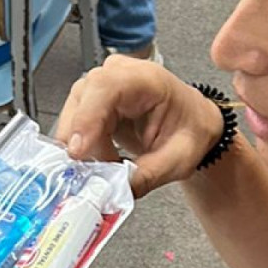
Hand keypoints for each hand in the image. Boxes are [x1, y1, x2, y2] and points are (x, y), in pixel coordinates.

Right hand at [57, 55, 225, 197]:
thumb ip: (146, 177)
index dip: (86, 118)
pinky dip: (84, 148)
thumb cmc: (190, 129)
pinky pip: (76, 125)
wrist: (193, 123)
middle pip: (82, 100)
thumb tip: (114, 192)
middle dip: (81, 141)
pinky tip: (102, 160)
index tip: (78, 150)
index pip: (105, 87)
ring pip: (73, 114)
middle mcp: (120, 75)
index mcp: (147, 80)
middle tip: (91, 174)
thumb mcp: (178, 160)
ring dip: (84, 148)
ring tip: (107, 167)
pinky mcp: (92, 101)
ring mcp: (102, 86)